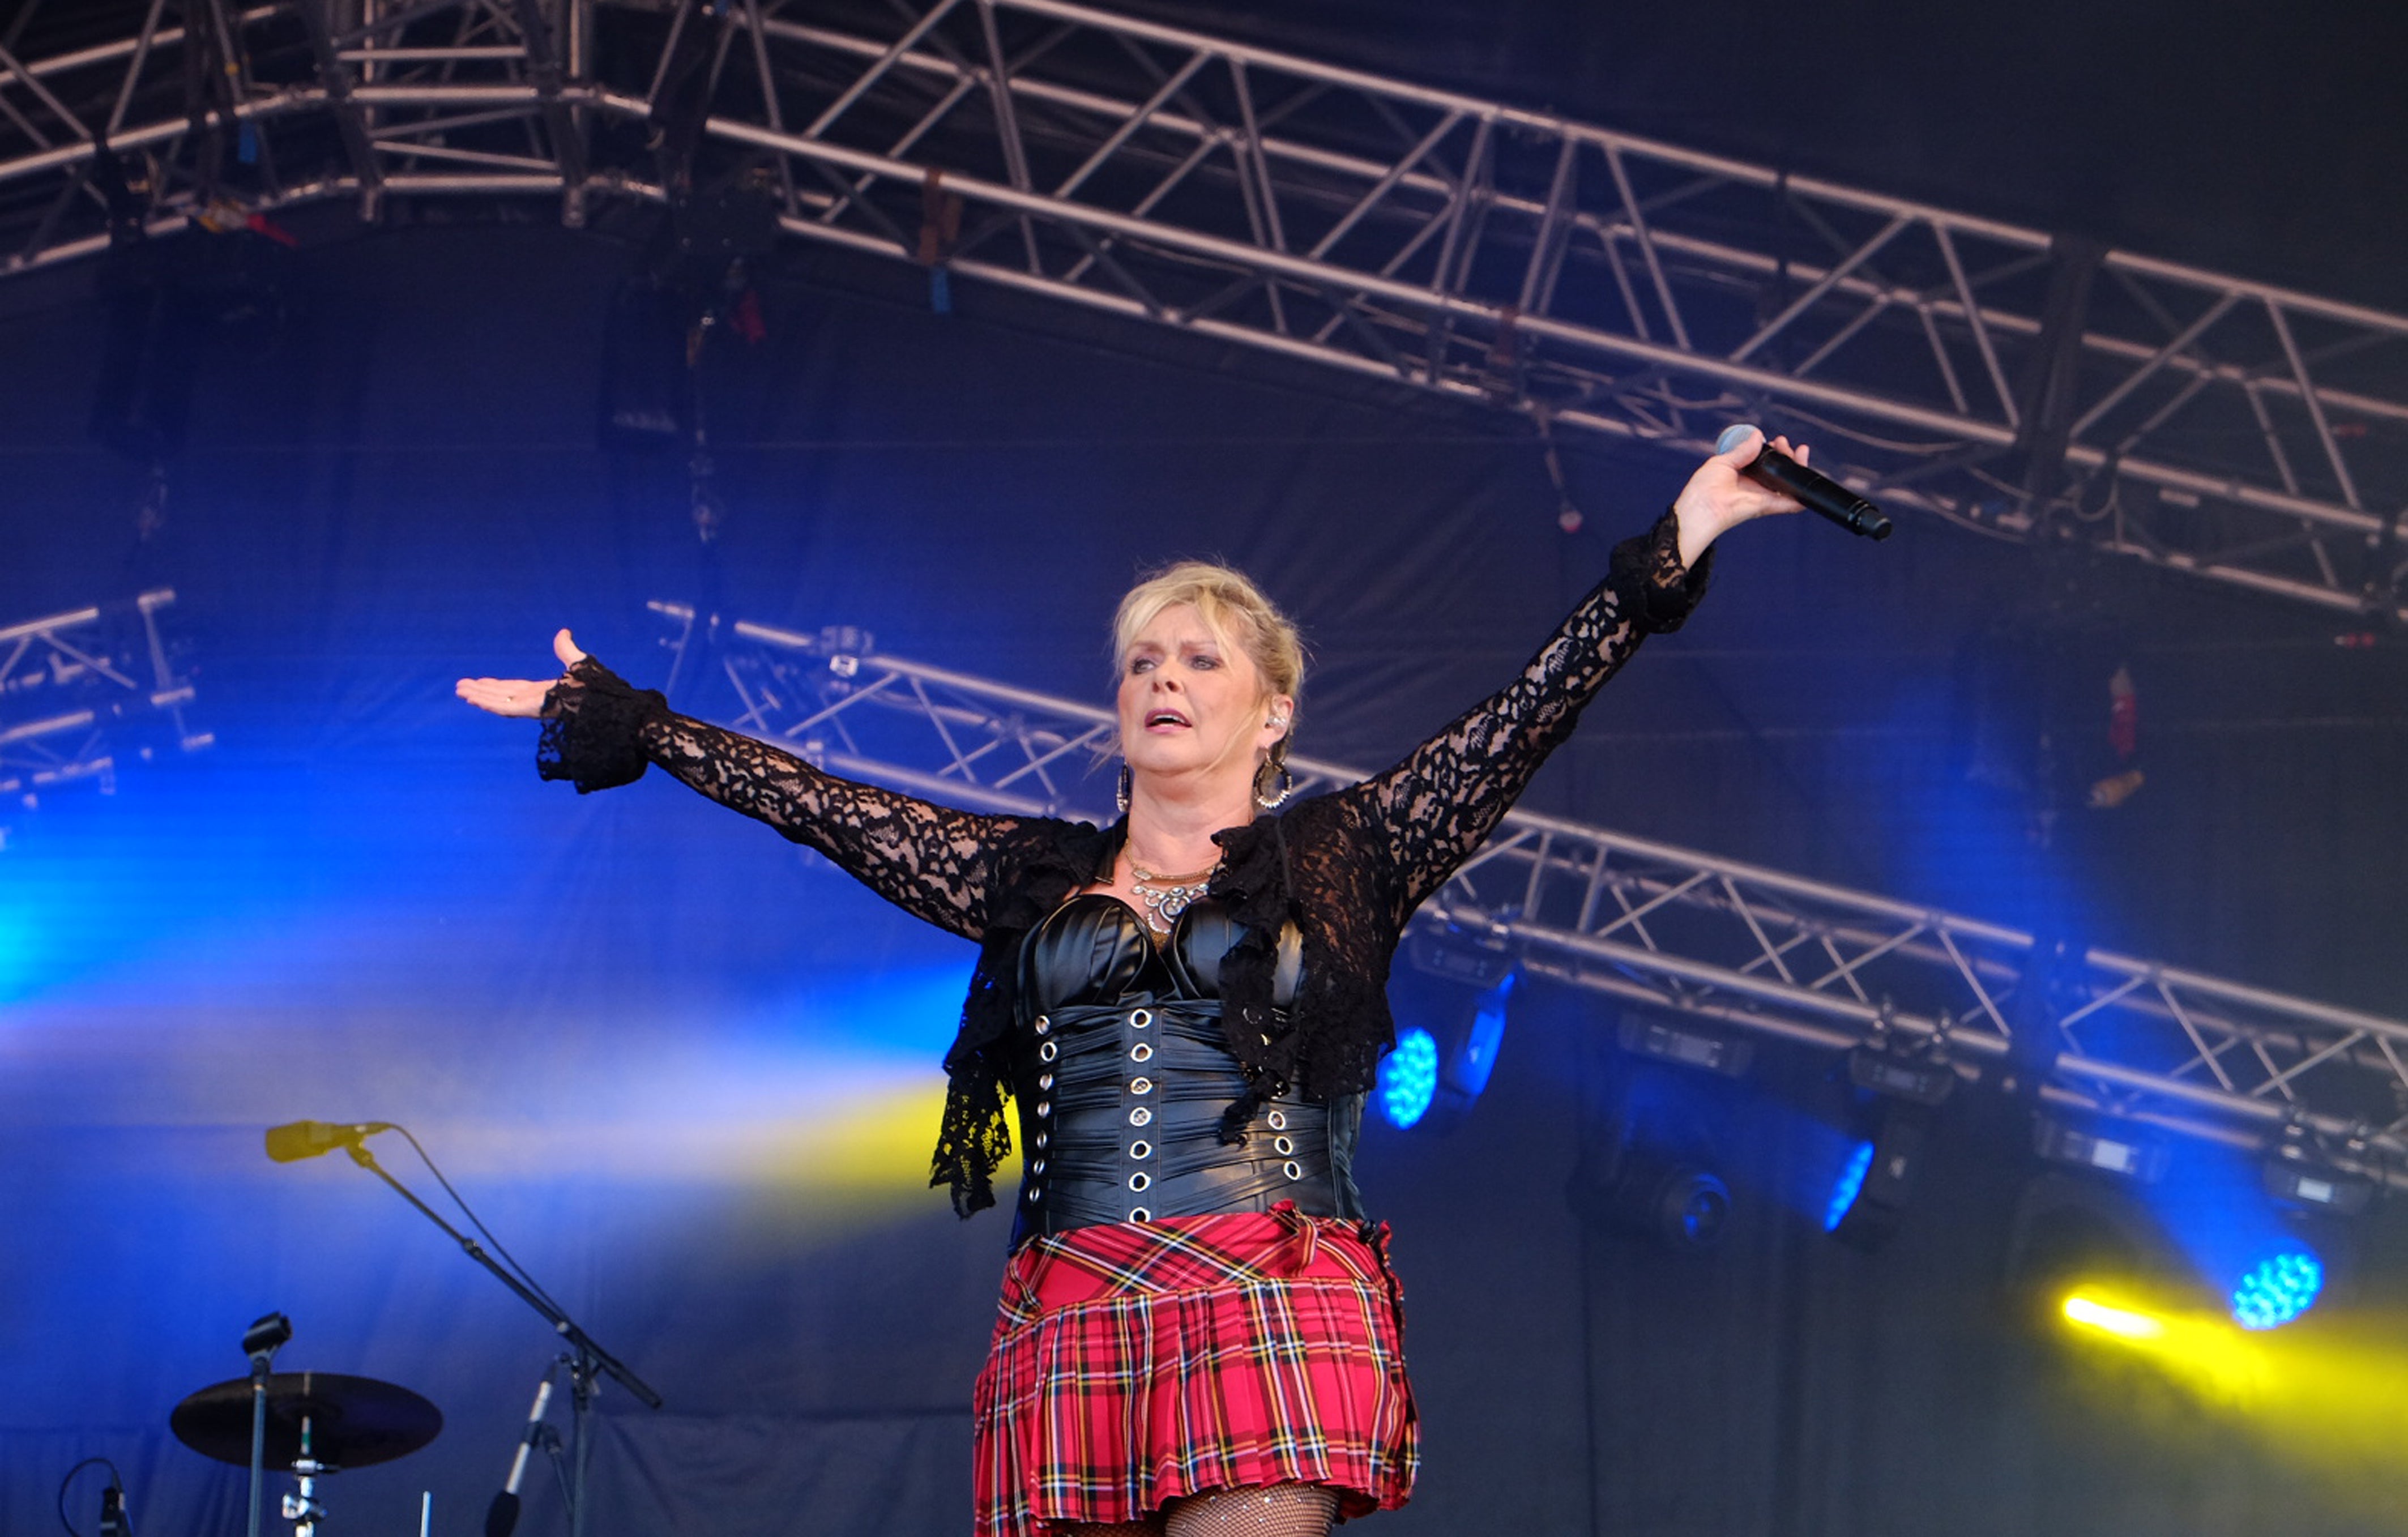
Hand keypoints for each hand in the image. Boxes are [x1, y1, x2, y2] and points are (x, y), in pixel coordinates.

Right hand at [456, 629, 588, 718]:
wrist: (603, 701)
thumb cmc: (596, 687)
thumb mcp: (577, 662)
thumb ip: (566, 649)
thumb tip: (564, 632)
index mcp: (545, 692)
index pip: (514, 689)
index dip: (495, 686)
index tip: (480, 682)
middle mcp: (536, 701)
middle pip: (502, 696)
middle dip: (481, 692)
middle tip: (461, 688)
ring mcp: (532, 707)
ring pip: (499, 702)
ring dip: (479, 697)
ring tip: (460, 691)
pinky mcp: (531, 711)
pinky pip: (505, 708)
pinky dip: (487, 703)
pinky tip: (472, 698)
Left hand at [1671, 428, 1808, 567]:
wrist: (1702, 506)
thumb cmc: (1704, 487)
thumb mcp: (1723, 461)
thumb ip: (1743, 450)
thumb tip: (1758, 435)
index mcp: (1744, 475)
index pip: (1766, 461)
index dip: (1773, 449)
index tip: (1775, 440)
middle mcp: (1756, 486)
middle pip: (1780, 470)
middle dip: (1787, 454)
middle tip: (1784, 443)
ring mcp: (1763, 496)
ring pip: (1789, 482)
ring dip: (1797, 466)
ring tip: (1800, 452)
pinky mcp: (1768, 505)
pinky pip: (1790, 503)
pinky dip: (1802, 495)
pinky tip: (1807, 479)